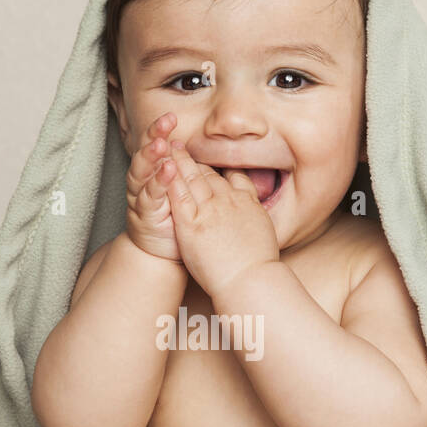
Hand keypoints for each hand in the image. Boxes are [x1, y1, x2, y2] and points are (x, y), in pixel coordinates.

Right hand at [125, 112, 182, 261]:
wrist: (163, 252)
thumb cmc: (178, 220)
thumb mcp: (189, 192)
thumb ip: (196, 172)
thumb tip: (217, 152)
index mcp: (157, 171)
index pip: (159, 145)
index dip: (163, 130)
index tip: (172, 117)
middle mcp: (145, 179)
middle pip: (148, 151)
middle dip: (155, 135)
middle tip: (166, 121)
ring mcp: (142, 195)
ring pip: (144, 170)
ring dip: (152, 155)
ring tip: (162, 143)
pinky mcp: (144, 213)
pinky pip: (149, 196)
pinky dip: (157, 182)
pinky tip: (166, 170)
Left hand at [162, 141, 279, 297]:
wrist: (251, 279)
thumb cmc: (260, 265)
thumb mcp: (265, 232)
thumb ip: (256, 217)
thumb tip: (257, 216)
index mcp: (247, 203)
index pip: (231, 177)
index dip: (216, 167)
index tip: (207, 161)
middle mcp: (229, 200)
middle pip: (209, 174)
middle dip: (193, 159)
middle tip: (181, 146)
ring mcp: (210, 210)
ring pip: (193, 178)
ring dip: (179, 161)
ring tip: (169, 148)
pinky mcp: (192, 224)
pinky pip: (179, 195)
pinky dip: (170, 179)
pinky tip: (162, 168)